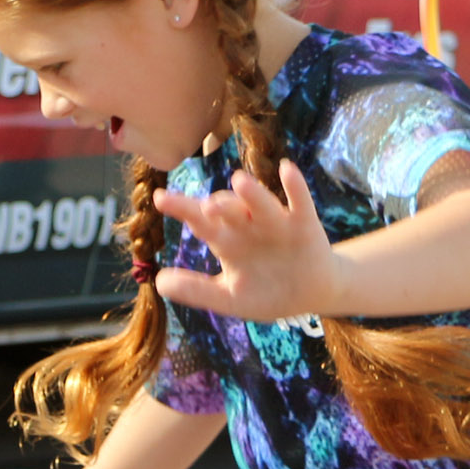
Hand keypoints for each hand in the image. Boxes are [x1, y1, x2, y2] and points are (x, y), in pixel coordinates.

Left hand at [150, 161, 335, 321]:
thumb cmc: (266, 293)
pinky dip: (294, 186)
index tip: (161, 198)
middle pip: (228, 208)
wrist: (310, 296)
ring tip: (239, 182)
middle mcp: (247, 225)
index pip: (200, 221)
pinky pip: (299, 202)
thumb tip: (159, 284)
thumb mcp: (229, 298)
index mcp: (226, 240)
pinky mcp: (304, 224)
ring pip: (261, 203)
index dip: (182, 208)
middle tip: (208, 207)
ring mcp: (275, 222)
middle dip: (219, 206)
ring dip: (252, 193)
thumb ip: (197, 291)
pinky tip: (287, 169)